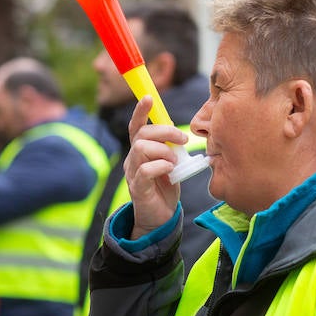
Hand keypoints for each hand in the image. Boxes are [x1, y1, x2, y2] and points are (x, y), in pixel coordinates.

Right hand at [125, 96, 185, 238]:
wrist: (159, 218)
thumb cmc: (165, 188)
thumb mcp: (170, 163)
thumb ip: (169, 148)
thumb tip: (174, 129)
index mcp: (140, 151)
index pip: (136, 126)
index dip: (141, 111)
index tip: (149, 98)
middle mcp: (132, 159)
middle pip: (141, 134)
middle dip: (164, 131)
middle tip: (182, 140)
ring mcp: (133, 173)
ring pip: (141, 148)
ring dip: (163, 151)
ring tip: (174, 162)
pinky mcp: (137, 188)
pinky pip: (145, 170)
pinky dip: (160, 166)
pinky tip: (169, 171)